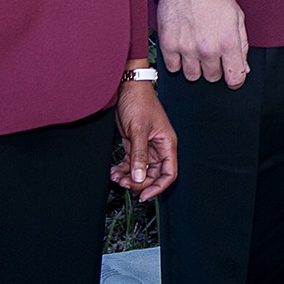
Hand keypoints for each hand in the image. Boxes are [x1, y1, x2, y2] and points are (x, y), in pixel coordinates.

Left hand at [112, 75, 177, 201]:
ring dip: (129, 177)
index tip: (144, 195)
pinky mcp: (135, 144)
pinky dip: (123, 169)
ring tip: (116, 177)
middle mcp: (159, 147)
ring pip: (141, 170)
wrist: (128, 87)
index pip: (169, 173)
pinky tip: (114, 171)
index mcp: (167, 143)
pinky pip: (132, 163)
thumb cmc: (139, 102)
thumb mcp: (138, 130)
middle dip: (139, 182)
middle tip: (124, 184)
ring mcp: (147, 146)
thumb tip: (139, 178)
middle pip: (153, 175)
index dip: (158, 187)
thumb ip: (139, 155)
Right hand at [156, 0, 249, 86]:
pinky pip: (173, 68)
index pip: (235, 78)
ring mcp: (187, 49)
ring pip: (192, 76)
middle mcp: (208, 50)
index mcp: (228, 42)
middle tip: (211, 52)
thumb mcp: (237, 17)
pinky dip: (177, 61)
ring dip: (195, 66)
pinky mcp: (169, 45)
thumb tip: (244, 68)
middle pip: (213, 78)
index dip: (236, 80)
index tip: (233, 77)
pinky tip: (183, 47)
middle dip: (214, 68)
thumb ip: (242, 45)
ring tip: (196, 49)